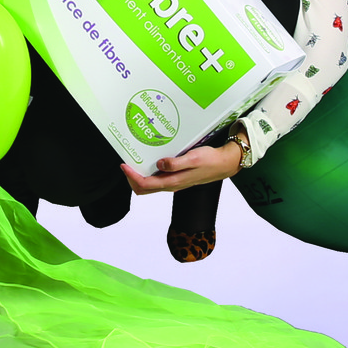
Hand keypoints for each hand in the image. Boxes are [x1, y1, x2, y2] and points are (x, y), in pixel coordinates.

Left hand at [120, 141, 242, 195]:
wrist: (223, 164)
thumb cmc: (209, 161)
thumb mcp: (193, 159)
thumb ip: (176, 163)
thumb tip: (159, 164)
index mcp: (173, 182)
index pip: (145, 184)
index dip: (132, 176)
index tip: (124, 165)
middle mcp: (171, 185)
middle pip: (144, 188)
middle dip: (132, 178)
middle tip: (126, 163)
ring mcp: (173, 182)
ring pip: (150, 185)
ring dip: (139, 175)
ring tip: (135, 160)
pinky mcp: (177, 178)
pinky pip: (158, 179)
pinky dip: (149, 172)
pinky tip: (150, 160)